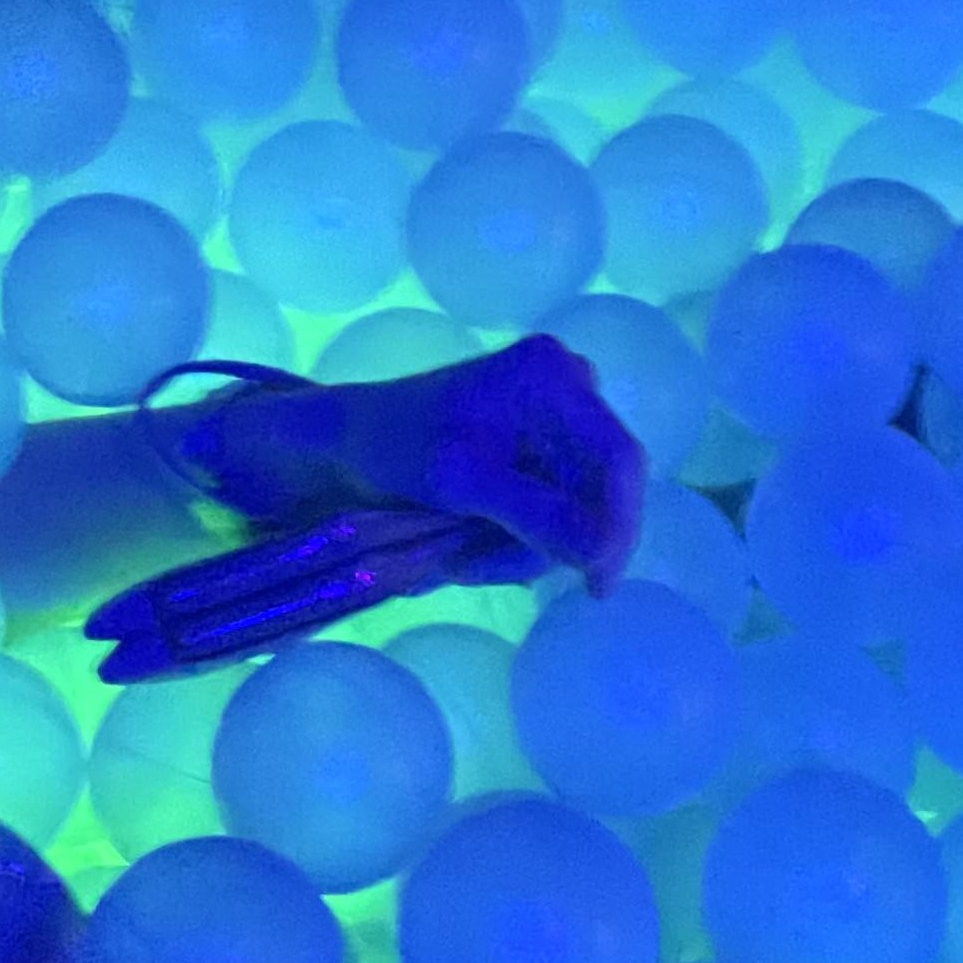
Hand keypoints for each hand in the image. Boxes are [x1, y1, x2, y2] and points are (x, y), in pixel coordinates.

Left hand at [214, 336, 645, 594]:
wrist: (342, 445)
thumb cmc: (393, 445)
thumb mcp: (464, 481)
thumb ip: (538, 516)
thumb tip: (602, 556)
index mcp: (554, 376)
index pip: (619, 457)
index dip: (620, 525)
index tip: (598, 585)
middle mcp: (567, 392)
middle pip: (599, 492)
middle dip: (546, 541)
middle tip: (475, 567)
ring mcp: (554, 425)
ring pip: (574, 513)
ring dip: (519, 550)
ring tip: (455, 558)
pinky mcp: (536, 457)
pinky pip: (551, 515)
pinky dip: (510, 542)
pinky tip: (465, 546)